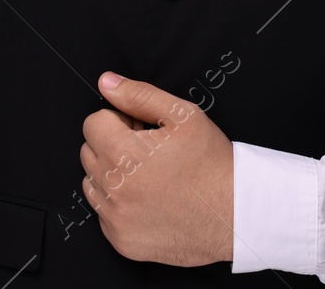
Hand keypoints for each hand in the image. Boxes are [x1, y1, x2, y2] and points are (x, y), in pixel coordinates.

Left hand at [78, 71, 233, 265]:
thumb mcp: (182, 116)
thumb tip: (107, 83)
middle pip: (89, 152)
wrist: (235, 214)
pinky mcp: (122, 241)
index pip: (93, 124)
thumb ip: (139, 95)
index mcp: (122, 154)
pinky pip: (104, 214)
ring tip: (148, 176)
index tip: (141, 129)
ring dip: (112, 175)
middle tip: (148, 151)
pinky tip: (149, 199)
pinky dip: (119, 205)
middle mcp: (113, 189)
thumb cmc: (211, 164)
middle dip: (112, 145)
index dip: (119, 120)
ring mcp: (115, 219)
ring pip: (93, 184)